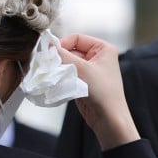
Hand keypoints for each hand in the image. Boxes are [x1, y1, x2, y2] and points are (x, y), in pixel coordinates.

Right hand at [57, 33, 139, 150]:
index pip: (77, 38)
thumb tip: (49, 45)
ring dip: (59, 69)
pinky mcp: (84, 82)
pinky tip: (56, 82)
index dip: (63, 44)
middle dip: (60, 58)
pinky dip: (61, 77)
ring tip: (53, 75)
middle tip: (48, 65)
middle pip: (71, 50)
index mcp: (103, 48)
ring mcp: (90, 70)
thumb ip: (64, 56)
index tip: (50, 53)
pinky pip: (68, 75)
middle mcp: (98, 57)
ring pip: (68, 63)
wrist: (108, 119)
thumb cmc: (103, 92)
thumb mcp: (82, 70)